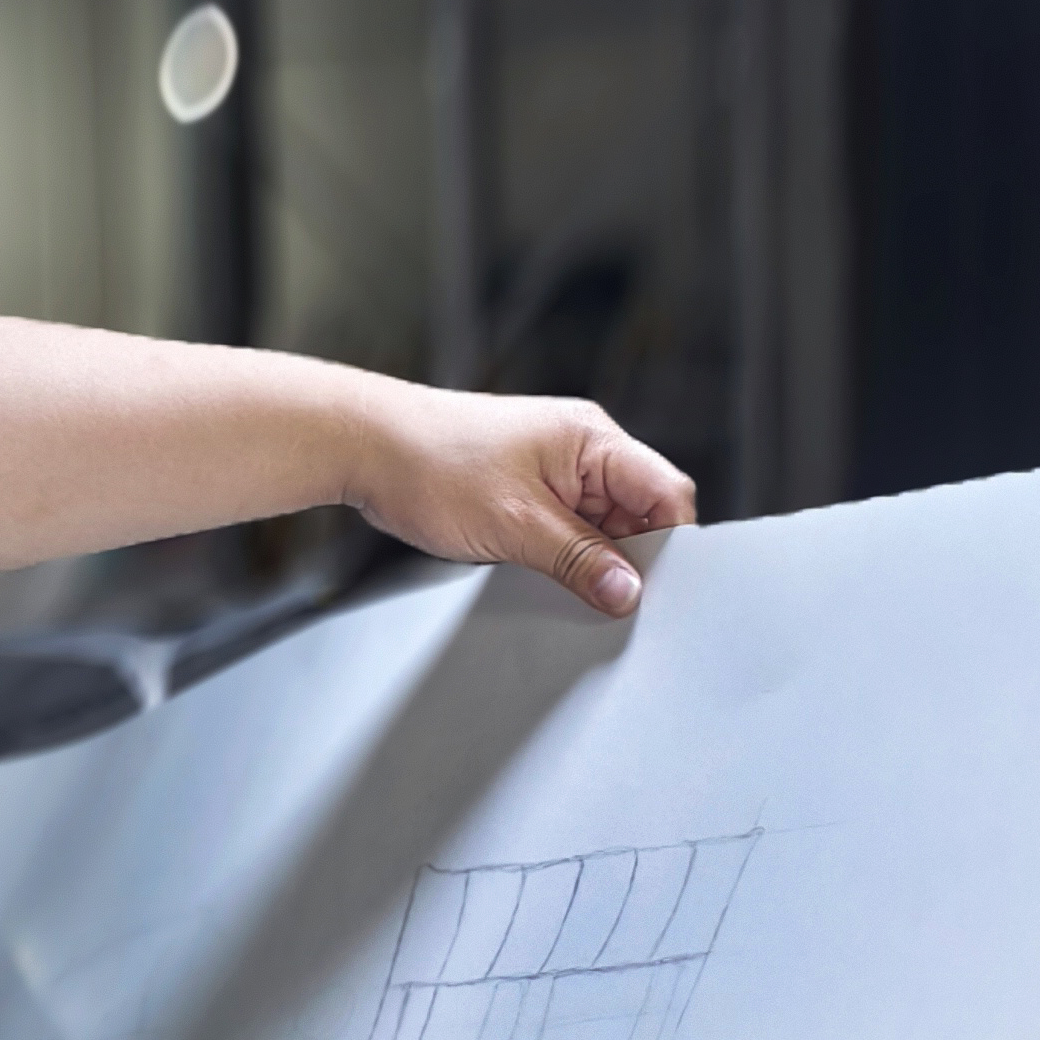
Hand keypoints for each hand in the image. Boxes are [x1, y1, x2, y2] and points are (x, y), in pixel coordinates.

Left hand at [343, 379, 693, 617]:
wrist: (367, 447)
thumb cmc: (432, 464)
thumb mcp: (516, 524)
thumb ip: (580, 559)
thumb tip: (629, 592)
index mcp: (594, 440)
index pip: (667, 492)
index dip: (672, 543)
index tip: (656, 589)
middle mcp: (583, 450)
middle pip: (641, 514)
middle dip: (629, 558)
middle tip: (608, 599)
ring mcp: (557, 471)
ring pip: (604, 528)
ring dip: (592, 561)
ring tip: (565, 586)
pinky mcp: (531, 491)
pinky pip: (570, 530)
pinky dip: (565, 556)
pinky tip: (547, 577)